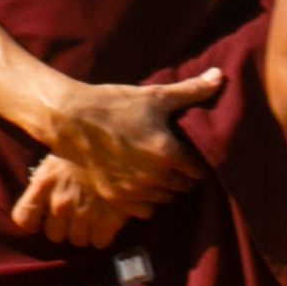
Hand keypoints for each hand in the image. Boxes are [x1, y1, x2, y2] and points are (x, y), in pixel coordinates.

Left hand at [10, 152, 143, 248]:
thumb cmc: (78, 157)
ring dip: (81, 233)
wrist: (115, 149)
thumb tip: (32, 214)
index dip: (32, 223)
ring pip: (77, 241)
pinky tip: (102, 223)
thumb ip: (39, 188)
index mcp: (43, 186)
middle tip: (70, 216)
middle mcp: (60, 203)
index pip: (24, 219)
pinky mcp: (109, 221)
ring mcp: (85, 213)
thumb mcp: (51, 166)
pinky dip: (101, 236)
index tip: (39, 221)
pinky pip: (98, 243)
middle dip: (61, 228)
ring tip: (87, 218)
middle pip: (53, 235)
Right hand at [36, 69, 221, 216]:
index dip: (194, 162)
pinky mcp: (115, 196)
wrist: (67, 117)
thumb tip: (220, 75)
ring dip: (163, 188)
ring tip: (153, 171)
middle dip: (180, 175)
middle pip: (183, 187)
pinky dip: (145, 200)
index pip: (198, 171)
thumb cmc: (112, 103)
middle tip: (168, 161)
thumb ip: (191, 90)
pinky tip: (138, 183)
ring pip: (164, 198)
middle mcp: (153, 175)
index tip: (184, 153)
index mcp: (167, 151)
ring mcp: (133, 188)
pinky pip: (145, 210)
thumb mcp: (153, 95)